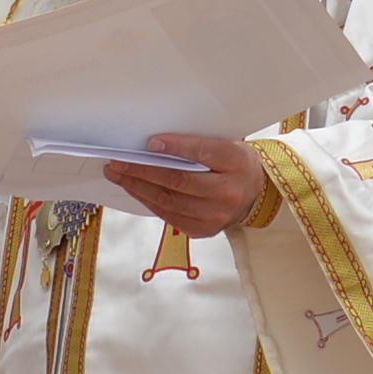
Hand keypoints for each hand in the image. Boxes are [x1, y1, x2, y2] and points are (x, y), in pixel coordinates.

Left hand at [102, 134, 273, 239]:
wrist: (254, 194)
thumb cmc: (234, 163)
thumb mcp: (226, 145)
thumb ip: (198, 144)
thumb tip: (155, 143)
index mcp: (236, 163)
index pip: (203, 152)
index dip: (175, 147)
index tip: (150, 142)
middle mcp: (228, 193)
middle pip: (179, 180)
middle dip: (144, 170)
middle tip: (119, 161)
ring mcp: (215, 216)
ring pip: (169, 200)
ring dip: (138, 187)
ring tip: (118, 174)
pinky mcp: (203, 230)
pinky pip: (168, 215)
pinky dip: (148, 200)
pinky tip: (134, 189)